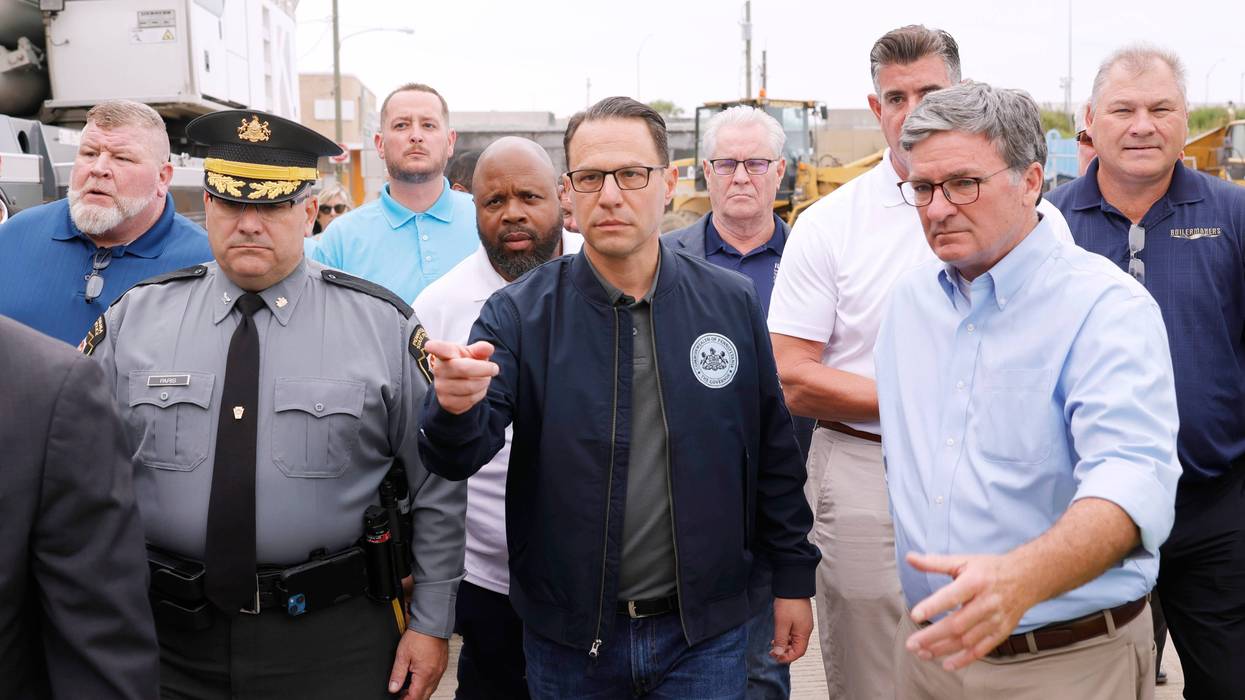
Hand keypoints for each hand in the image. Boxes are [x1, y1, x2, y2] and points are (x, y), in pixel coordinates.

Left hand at [388, 630, 447, 699]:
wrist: (432, 623)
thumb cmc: (419, 636)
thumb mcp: (402, 655)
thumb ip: (397, 674)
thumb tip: (393, 688)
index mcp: (425, 675)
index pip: (415, 697)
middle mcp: (435, 675)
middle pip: (424, 697)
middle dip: (412, 698)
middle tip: (401, 696)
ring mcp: (440, 670)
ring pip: (430, 690)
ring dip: (419, 692)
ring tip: (407, 689)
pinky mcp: (442, 665)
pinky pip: (435, 681)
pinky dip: (426, 684)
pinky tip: (418, 680)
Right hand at [424, 339, 496, 414]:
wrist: (456, 385)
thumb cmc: (464, 364)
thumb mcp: (471, 354)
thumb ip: (480, 349)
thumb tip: (488, 348)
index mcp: (445, 354)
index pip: (439, 350)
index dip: (435, 347)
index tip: (429, 346)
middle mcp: (440, 370)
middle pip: (464, 368)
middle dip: (484, 369)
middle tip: (494, 368)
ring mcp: (441, 388)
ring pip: (470, 386)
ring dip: (484, 383)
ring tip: (484, 379)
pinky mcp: (447, 402)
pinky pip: (470, 399)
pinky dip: (480, 394)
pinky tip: (477, 389)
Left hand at [769, 597, 812, 663]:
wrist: (792, 586)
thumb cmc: (789, 603)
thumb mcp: (781, 623)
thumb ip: (780, 639)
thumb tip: (779, 653)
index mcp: (804, 633)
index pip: (798, 652)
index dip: (787, 657)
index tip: (776, 658)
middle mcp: (805, 630)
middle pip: (797, 648)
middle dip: (785, 652)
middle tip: (773, 653)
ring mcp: (803, 624)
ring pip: (795, 641)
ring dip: (784, 645)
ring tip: (773, 645)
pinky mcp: (799, 619)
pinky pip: (794, 633)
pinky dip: (786, 637)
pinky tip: (778, 636)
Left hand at [903, 551, 1037, 670]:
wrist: (1027, 578)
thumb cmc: (989, 569)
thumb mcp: (963, 561)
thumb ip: (935, 562)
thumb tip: (910, 558)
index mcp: (975, 582)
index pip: (952, 596)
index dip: (933, 606)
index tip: (915, 615)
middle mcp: (986, 603)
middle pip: (957, 624)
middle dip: (932, 636)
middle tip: (911, 644)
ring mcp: (995, 620)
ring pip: (966, 640)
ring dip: (943, 649)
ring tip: (921, 653)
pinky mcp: (1002, 632)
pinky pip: (982, 649)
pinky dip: (964, 659)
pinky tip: (946, 665)